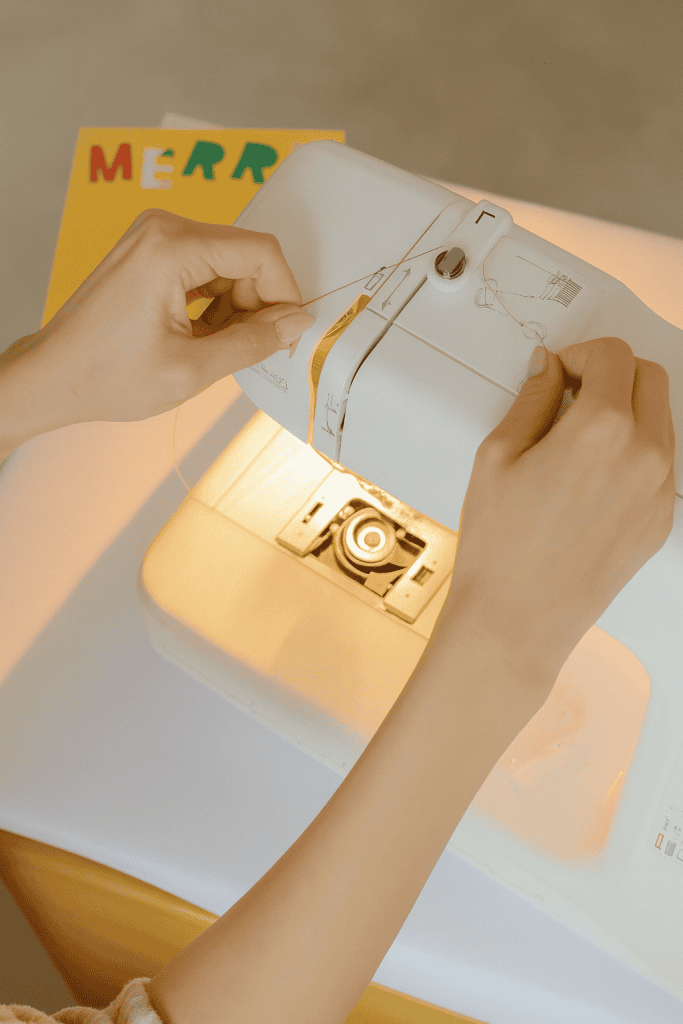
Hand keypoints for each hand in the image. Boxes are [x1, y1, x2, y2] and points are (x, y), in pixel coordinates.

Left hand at [29, 209, 315, 423]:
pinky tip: (202, 335)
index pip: (261, 252)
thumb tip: (297, 323)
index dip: (284, 294)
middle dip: (259, 303)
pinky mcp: (150, 251)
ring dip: (236, 306)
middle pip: (246, 254)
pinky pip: (205, 267)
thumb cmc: (107, 375)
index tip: (286, 333)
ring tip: (216, 347)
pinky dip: (215, 302)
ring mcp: (154, 237)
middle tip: (250, 347)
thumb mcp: (193, 369)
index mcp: (172, 248)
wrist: (54, 377)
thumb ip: (254, 342)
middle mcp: (163, 228)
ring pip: (228, 262)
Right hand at [441, 336, 675, 679]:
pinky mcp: (659, 521)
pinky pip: (659, 463)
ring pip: (660, 419)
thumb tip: (548, 369)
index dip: (580, 354)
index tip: (560, 372)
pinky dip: (632, 451)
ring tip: (576, 441)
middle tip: (570, 395)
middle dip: (611, 373)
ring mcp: (659, 491)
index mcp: (602, 430)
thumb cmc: (501, 547)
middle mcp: (644, 456)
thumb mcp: (498, 456)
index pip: (613, 356)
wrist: (518, 619)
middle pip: (649, 377)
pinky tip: (589, 477)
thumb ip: (531, 400)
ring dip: (626, 410)